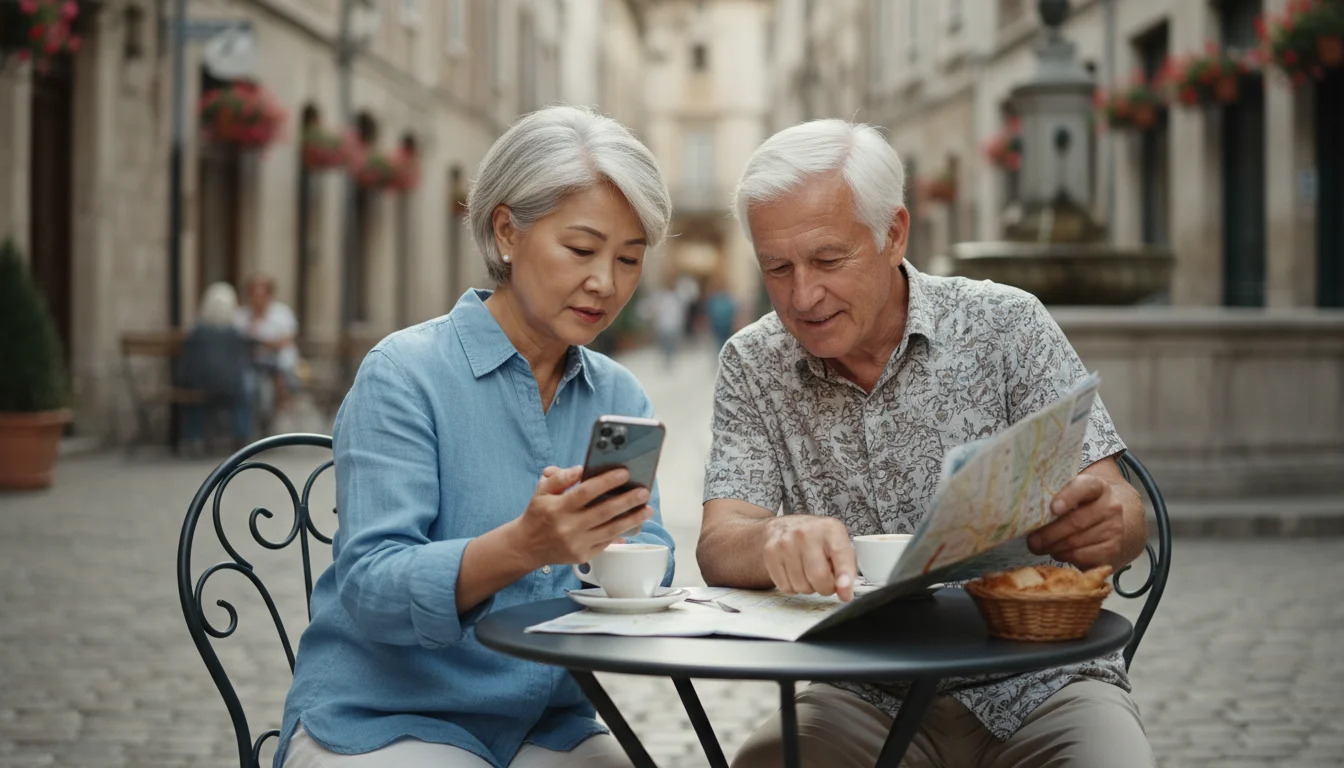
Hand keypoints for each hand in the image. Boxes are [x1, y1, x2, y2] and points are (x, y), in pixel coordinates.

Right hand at [511, 465, 653, 568]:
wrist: (527, 546)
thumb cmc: (539, 514)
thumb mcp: (542, 491)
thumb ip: (560, 478)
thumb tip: (581, 470)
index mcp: (557, 508)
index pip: (585, 492)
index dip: (606, 482)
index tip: (624, 473)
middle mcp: (568, 527)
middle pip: (603, 512)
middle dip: (627, 501)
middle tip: (644, 492)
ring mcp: (577, 544)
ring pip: (610, 530)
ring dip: (632, 519)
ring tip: (647, 509)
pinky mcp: (583, 556)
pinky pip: (606, 543)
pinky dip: (621, 533)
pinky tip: (633, 524)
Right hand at [762, 515, 857, 601]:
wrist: (785, 526)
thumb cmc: (817, 540)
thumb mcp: (838, 544)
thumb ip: (847, 569)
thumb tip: (845, 594)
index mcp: (830, 529)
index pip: (840, 555)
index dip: (844, 579)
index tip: (845, 594)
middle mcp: (806, 532)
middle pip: (819, 577)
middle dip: (826, 588)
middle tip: (826, 582)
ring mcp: (786, 541)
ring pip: (801, 585)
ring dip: (808, 588)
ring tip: (808, 573)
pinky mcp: (770, 551)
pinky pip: (785, 586)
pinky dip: (793, 587)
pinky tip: (795, 573)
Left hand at [1027, 474, 1125, 568]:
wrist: (1106, 521)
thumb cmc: (1077, 506)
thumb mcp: (1069, 495)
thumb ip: (1053, 498)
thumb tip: (1025, 514)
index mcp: (1097, 486)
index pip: (1084, 487)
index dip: (1068, 497)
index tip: (1053, 509)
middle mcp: (1110, 506)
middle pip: (1076, 522)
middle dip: (1049, 534)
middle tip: (1032, 541)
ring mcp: (1114, 529)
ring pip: (1076, 542)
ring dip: (1053, 547)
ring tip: (1041, 546)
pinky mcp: (1112, 549)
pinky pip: (1082, 557)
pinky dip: (1064, 557)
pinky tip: (1057, 552)